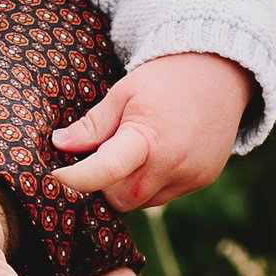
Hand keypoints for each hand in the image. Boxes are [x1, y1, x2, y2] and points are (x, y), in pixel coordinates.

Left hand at [52, 52, 250, 209]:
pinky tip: (155, 155)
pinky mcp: (203, 179)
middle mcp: (173, 164)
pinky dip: (152, 184)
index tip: (56, 175)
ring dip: (128, 187)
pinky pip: (166, 195)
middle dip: (104, 186)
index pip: (106, 171)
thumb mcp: (122, 93)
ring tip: (131, 153)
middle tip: (99, 159)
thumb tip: (59, 144)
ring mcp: (192, 176)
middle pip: (122, 200)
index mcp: (149, 138)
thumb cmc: (164, 79)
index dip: (76, 179)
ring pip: (144, 202)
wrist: (219, 73)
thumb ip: (92, 124)